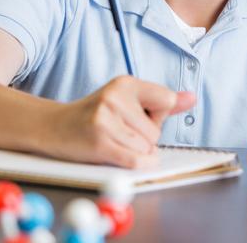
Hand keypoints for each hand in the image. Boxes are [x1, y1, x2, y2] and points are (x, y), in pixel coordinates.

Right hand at [45, 76, 195, 167]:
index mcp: (125, 83)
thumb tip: (192, 98)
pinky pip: (136, 160)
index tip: (138, 116)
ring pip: (147, 148)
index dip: (156, 116)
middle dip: (144, 138)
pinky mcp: (99, 142)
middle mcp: (115, 97)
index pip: (167, 101)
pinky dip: (137, 163)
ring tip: (112, 140)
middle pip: (156, 131)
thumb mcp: (127, 99)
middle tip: (118, 131)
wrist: (54, 127)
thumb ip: (162, 100)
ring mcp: (105, 119)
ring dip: (135, 151)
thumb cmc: (96, 115)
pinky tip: (121, 155)